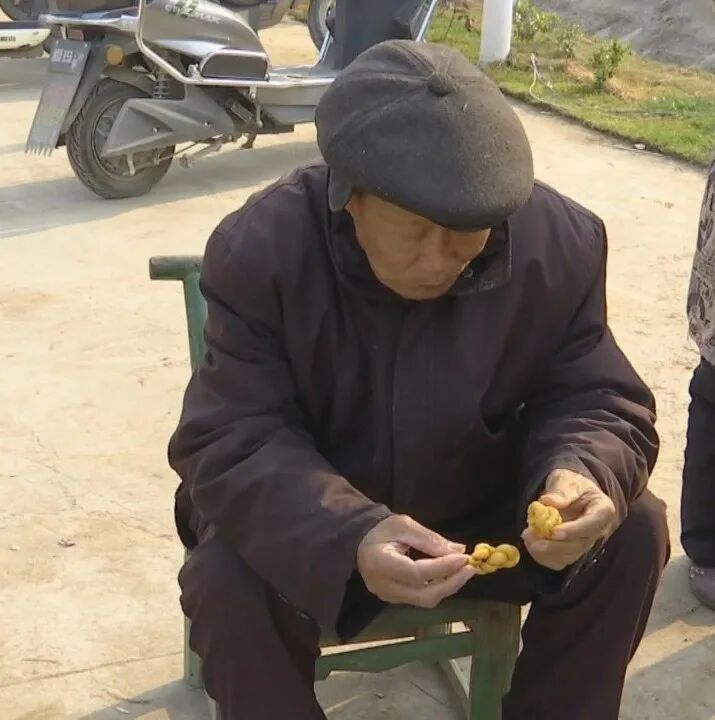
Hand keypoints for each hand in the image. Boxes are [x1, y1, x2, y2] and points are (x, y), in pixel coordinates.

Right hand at [357, 515, 475, 607]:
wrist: (360, 542)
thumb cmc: (381, 529)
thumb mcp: (404, 525)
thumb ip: (430, 539)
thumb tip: (459, 551)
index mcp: (380, 562)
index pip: (416, 573)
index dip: (442, 568)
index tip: (464, 558)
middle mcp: (383, 586)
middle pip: (423, 594)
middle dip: (451, 583)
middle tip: (470, 568)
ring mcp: (388, 596)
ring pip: (424, 600)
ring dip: (448, 586)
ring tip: (464, 571)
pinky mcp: (394, 600)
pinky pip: (420, 598)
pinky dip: (438, 588)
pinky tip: (448, 576)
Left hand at [521, 468, 615, 570]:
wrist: (569, 493)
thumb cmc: (570, 485)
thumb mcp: (566, 479)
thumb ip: (561, 491)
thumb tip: (548, 502)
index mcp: (602, 510)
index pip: (592, 524)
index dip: (574, 530)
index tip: (554, 531)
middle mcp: (598, 531)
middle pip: (579, 545)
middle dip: (554, 545)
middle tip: (530, 535)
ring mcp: (586, 544)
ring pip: (568, 557)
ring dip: (545, 551)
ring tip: (527, 535)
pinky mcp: (572, 552)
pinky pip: (559, 561)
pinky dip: (543, 557)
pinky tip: (530, 543)